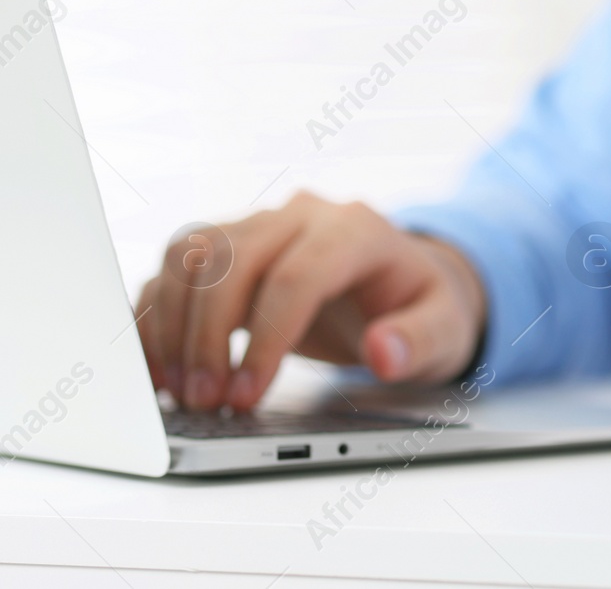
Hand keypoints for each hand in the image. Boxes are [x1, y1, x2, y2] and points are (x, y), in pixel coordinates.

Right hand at [136, 191, 485, 410]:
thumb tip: (385, 353)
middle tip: (206, 401)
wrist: (405, 285)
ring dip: (174, 324)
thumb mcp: (445, 329)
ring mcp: (261, 225)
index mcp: (357, 229)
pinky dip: (159, 315)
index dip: (266, 337)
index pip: (297, 274)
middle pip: (232, 259)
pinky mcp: (230, 246)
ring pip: (191, 254)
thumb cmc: (423, 307)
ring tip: (182, 391)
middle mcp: (303, 216)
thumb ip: (420, 341)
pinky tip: (162, 369)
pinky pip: (176, 267)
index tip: (247, 394)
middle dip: (208, 336)